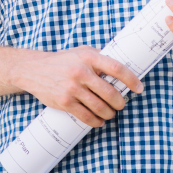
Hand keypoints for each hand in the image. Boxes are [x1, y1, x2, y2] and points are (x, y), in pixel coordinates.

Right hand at [14, 46, 143, 127]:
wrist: (33, 69)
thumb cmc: (63, 60)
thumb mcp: (82, 51)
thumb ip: (100, 57)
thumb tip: (122, 67)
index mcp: (89, 57)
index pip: (117, 68)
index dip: (131, 79)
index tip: (139, 88)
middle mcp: (81, 72)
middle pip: (110, 93)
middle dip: (120, 102)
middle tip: (122, 104)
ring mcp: (72, 88)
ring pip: (100, 107)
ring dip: (110, 113)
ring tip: (111, 113)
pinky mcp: (64, 102)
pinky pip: (86, 116)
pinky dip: (96, 121)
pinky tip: (99, 121)